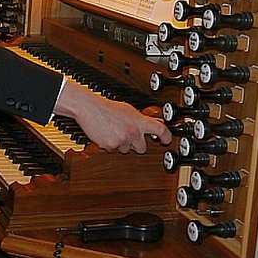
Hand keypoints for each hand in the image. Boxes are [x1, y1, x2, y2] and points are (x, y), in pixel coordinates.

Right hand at [53, 79, 171, 153]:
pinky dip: (110, 145)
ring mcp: (122, 140)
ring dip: (121, 144)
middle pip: (142, 148)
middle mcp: (133, 132)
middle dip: (136, 145)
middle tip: (128, 136)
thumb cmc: (107, 107)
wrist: (89, 108)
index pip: (160, 130)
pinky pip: (113, 150)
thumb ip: (141, 118)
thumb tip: (156, 121)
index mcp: (139, 121)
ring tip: (113, 131)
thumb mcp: (128, 110)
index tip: (167, 140)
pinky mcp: (110, 146)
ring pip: (126, 150)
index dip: (167, 137)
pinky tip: (106, 134)